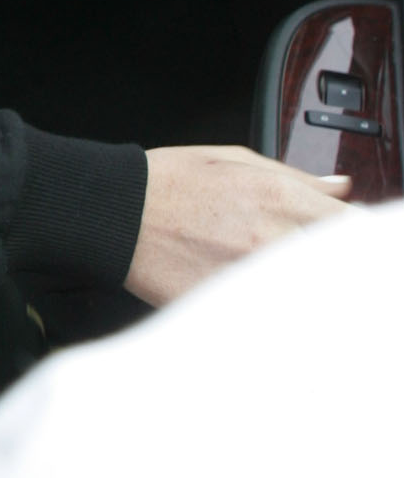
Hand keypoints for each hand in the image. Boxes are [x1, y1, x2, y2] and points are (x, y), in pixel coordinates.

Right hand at [125, 143, 350, 306]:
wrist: (114, 212)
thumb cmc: (169, 183)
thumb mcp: (235, 160)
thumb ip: (296, 177)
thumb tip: (339, 187)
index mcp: (281, 198)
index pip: (353, 225)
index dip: (363, 237)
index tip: (359, 242)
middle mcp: (273, 239)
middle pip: (336, 265)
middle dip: (338, 268)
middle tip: (324, 267)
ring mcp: (249, 277)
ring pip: (306, 295)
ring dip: (307, 291)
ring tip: (290, 285)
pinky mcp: (224, 305)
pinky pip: (263, 317)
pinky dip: (272, 314)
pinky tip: (262, 307)